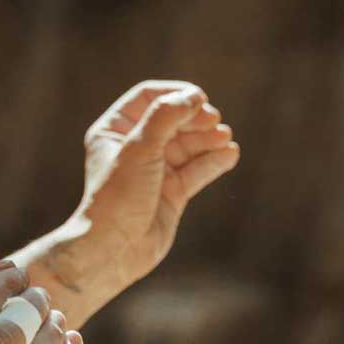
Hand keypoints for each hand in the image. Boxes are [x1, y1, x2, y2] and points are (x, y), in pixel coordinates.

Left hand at [77, 81, 239, 284]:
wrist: (114, 248)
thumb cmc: (117, 196)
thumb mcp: (140, 148)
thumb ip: (166, 117)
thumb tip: (193, 96)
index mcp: (115, 130)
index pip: (149, 97)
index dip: (175, 94)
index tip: (199, 99)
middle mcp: (134, 147)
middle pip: (173, 120)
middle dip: (196, 118)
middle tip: (214, 121)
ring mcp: (154, 170)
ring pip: (188, 145)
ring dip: (208, 139)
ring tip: (225, 137)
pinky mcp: (171, 193)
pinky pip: (197, 169)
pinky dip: (213, 160)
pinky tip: (229, 154)